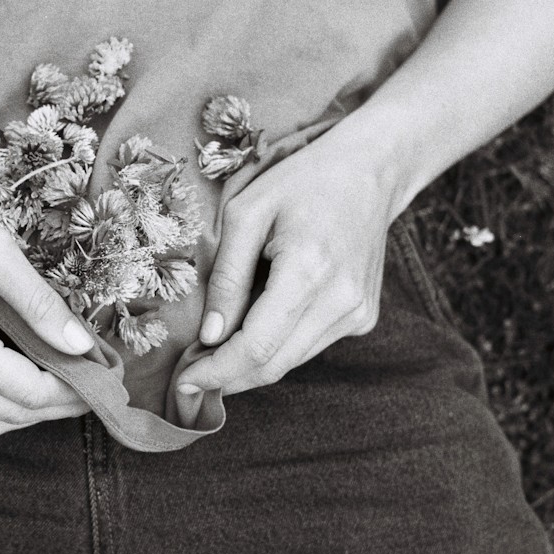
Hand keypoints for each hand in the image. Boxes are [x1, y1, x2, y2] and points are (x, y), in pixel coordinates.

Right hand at [0, 143, 93, 437]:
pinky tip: (13, 379)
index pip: (29, 393)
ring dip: (25, 412)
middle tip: (91, 384)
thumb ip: (40, 302)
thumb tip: (82, 345)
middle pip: (9, 416)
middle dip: (57, 407)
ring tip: (59, 384)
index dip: (74, 392)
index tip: (105, 379)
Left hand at [176, 132, 396, 395]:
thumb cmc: (302, 182)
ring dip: (251, 364)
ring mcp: (357, 313)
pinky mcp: (363, 317)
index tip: (184, 382)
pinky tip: (259, 323)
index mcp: (308, 271)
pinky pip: (309, 345)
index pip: (257, 347)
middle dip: (228, 376)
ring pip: (292, 361)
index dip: (217, 372)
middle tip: (190, 374)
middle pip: (274, 364)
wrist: (369, 172)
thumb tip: (210, 336)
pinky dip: (278, 345)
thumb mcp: (247, 214)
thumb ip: (227, 277)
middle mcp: (341, 301)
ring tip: (217, 350)